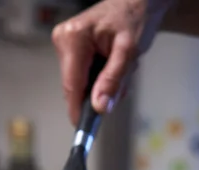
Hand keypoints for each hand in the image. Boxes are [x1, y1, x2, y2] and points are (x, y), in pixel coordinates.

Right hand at [52, 0, 173, 124]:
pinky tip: (111, 67)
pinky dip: (98, 79)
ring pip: (80, 84)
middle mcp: (63, 41)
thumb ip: (113, 80)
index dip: (77, 109)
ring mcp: (64, 45)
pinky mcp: (69, 50)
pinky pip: (81, 77)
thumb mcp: (128, 52)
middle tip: (121, 86)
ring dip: (101, 86)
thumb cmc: (134, 18)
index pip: (72, 85)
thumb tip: (99, 107)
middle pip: (75, 86)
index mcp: (74, 39)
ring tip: (120, 70)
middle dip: (98, 93)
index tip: (83, 128)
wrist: (136, 2)